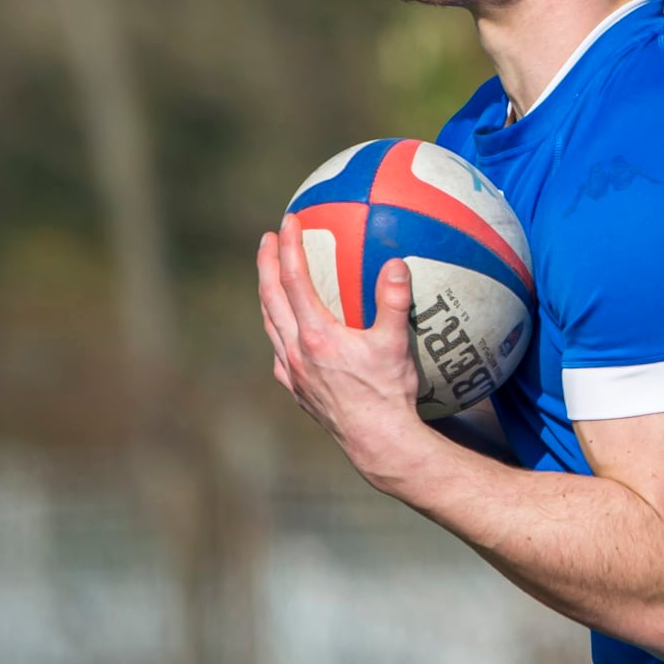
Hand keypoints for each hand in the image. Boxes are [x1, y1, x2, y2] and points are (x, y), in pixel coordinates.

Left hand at [257, 212, 423, 480]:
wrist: (377, 442)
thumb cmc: (389, 394)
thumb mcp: (396, 344)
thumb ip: (394, 301)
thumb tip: (396, 263)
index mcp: (316, 335)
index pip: (294, 280)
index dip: (289, 247)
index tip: (287, 221)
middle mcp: (296, 352)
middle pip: (271, 298)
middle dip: (267, 265)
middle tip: (267, 239)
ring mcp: (293, 373)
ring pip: (270, 325)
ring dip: (268, 296)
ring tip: (270, 277)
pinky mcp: (297, 391)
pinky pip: (279, 353)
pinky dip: (278, 332)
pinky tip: (287, 332)